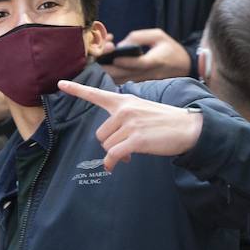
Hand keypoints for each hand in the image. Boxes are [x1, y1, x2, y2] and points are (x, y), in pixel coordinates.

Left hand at [57, 79, 202, 171]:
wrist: (188, 128)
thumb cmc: (165, 122)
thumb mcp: (142, 111)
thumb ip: (124, 120)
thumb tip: (112, 147)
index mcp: (125, 101)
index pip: (96, 94)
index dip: (76, 89)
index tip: (60, 83)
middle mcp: (125, 110)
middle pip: (100, 134)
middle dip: (112, 143)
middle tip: (128, 145)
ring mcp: (130, 124)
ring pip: (107, 145)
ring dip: (117, 153)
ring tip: (133, 150)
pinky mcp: (136, 139)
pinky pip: (113, 155)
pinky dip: (112, 163)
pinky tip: (117, 165)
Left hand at [99, 28, 191, 83]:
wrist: (182, 66)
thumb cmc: (170, 48)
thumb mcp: (158, 36)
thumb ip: (139, 37)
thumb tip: (120, 44)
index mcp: (153, 61)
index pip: (137, 64)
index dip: (123, 59)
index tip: (113, 50)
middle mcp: (145, 74)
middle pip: (121, 74)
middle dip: (107, 63)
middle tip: (101, 49)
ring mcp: (139, 81)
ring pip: (116, 79)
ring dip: (105, 67)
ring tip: (102, 51)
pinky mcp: (135, 83)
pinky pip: (117, 80)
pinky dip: (109, 71)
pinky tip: (107, 58)